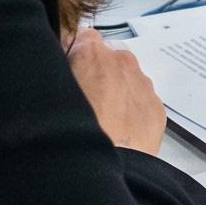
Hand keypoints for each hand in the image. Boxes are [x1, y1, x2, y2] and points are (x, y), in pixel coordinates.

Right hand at [67, 27, 165, 154]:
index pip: (81, 38)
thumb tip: (55, 68)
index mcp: (92, 52)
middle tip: (83, 104)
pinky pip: (141, 103)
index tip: (67, 73)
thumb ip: (55, 72)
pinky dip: (132, 113)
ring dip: (116, 94)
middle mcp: (122, 61)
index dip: (73, 55)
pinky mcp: (157, 109)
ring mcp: (143, 84)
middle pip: (107, 60)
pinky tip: (118, 135)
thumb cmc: (68, 131)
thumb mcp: (48, 94)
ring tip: (101, 124)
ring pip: (127, 81)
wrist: (109, 166)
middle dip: (97, 75)